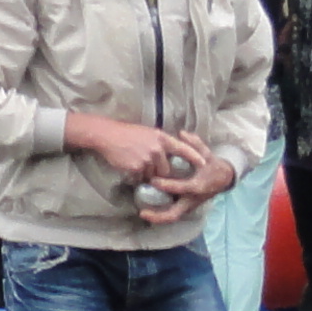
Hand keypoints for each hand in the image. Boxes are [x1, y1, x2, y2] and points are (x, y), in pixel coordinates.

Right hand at [68, 113, 201, 187]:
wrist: (107, 136)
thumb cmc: (126, 132)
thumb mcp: (148, 133)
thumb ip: (160, 142)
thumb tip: (168, 152)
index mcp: (161, 138)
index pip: (183, 149)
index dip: (195, 156)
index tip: (204, 163)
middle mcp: (157, 149)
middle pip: (166, 169)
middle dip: (159, 172)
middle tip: (149, 168)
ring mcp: (147, 159)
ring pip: (152, 174)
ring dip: (146, 174)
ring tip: (134, 163)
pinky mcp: (136, 168)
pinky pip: (140, 177)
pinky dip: (135, 175)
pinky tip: (128, 166)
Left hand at [133, 150, 232, 223]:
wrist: (224, 180)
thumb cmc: (213, 166)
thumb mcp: (208, 154)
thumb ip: (196, 144)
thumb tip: (182, 133)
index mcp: (199, 186)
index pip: (183, 188)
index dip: (168, 185)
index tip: (154, 180)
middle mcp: (192, 200)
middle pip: (175, 214)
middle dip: (158, 215)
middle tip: (142, 212)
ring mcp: (188, 206)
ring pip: (172, 217)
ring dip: (157, 217)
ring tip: (142, 213)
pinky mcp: (185, 207)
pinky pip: (171, 214)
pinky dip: (160, 214)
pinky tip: (146, 210)